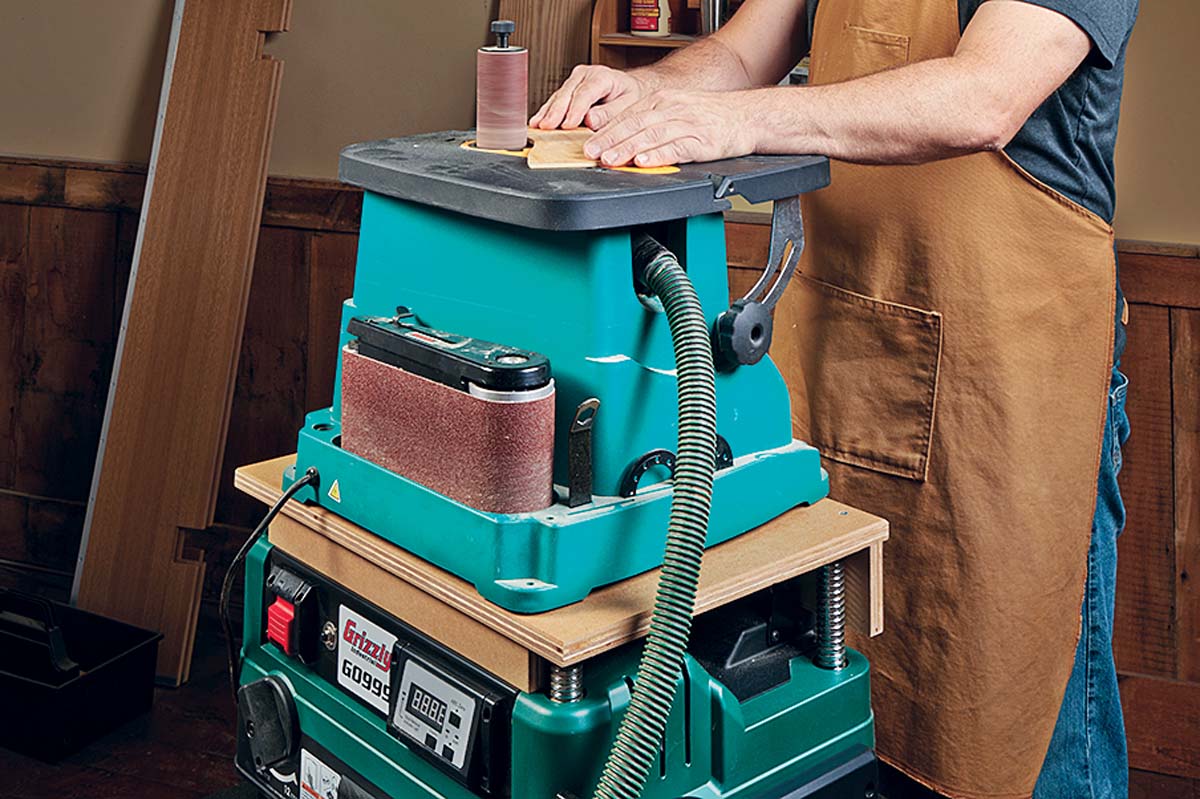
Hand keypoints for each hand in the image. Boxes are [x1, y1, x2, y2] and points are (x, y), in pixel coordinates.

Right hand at [530, 64, 649, 130]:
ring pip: (558, 96)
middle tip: (547, 126)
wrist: (628, 89)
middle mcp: (586, 75)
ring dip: (547, 112)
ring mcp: (574, 82)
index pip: (586, 93)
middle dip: (556, 111)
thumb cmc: (629, 96)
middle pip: (567, 93)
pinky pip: (555, 101)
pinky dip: (546, 112)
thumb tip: (591, 120)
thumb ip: (610, 113)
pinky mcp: (567, 91)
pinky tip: (538, 121)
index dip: (575, 109)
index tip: (568, 124)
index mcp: (602, 76)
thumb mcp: (628, 105)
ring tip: (538, 125)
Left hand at [584, 89, 756, 167]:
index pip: (627, 116)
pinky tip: (644, 161)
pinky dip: (658, 155)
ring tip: (610, 160)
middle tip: (591, 154)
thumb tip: (621, 140)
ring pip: (651, 135)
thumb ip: (650, 123)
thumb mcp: (675, 111)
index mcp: (661, 101)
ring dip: (627, 148)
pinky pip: (676, 148)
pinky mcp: (701, 141)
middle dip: (610, 140)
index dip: (606, 131)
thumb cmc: (710, 118)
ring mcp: (686, 125)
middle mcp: (671, 109)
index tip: (587, 145)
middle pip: (634, 124)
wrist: (746, 116)